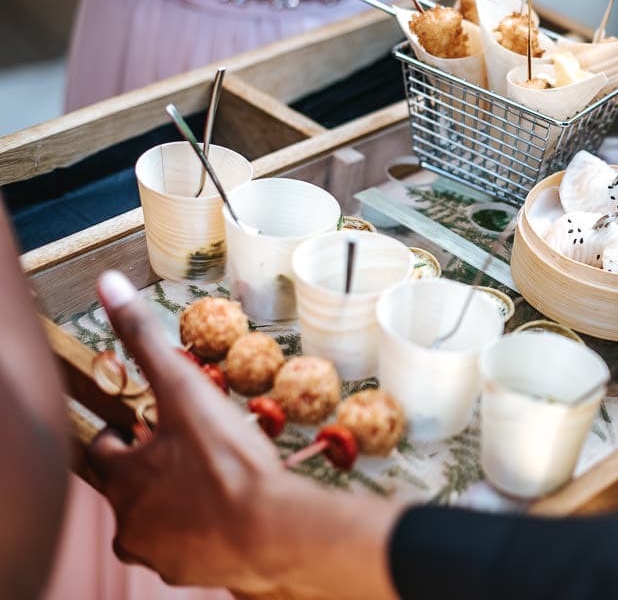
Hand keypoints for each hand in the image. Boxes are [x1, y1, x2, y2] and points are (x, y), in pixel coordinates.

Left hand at [87, 271, 289, 592]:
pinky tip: (229, 512)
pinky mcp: (190, 572)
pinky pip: (186, 547)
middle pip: (128, 489)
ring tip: (212, 480)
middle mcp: (129, 521)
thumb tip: (108, 287)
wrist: (273, 529)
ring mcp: (159, 553)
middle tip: (186, 450)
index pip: (105, 450)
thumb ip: (145, 339)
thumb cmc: (229, 463)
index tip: (146, 426)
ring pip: (155, 520)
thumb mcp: (186, 391)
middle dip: (151, 468)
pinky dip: (200, 530)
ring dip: (174, 500)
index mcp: (122, 477)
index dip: (126, 433)